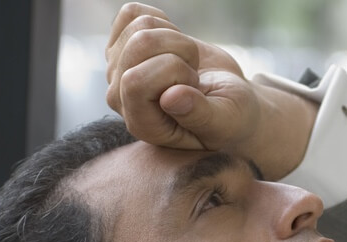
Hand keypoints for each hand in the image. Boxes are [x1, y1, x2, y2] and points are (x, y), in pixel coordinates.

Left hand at [105, 2, 316, 179]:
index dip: (173, 71)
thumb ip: (199, 115)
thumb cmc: (228, 117)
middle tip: (194, 75)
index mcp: (142, 123)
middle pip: (140, 44)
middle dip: (180, 51)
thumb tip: (170, 98)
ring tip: (187, 65)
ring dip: (176, 39)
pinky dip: (163, 22)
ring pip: (140, 26)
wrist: (226, 100)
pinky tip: (174, 47)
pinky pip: (133, 13)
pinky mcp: (124, 45)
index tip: (194, 86)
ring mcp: (119, 69)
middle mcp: (121, 98)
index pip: (135, 81)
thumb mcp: (223, 122)